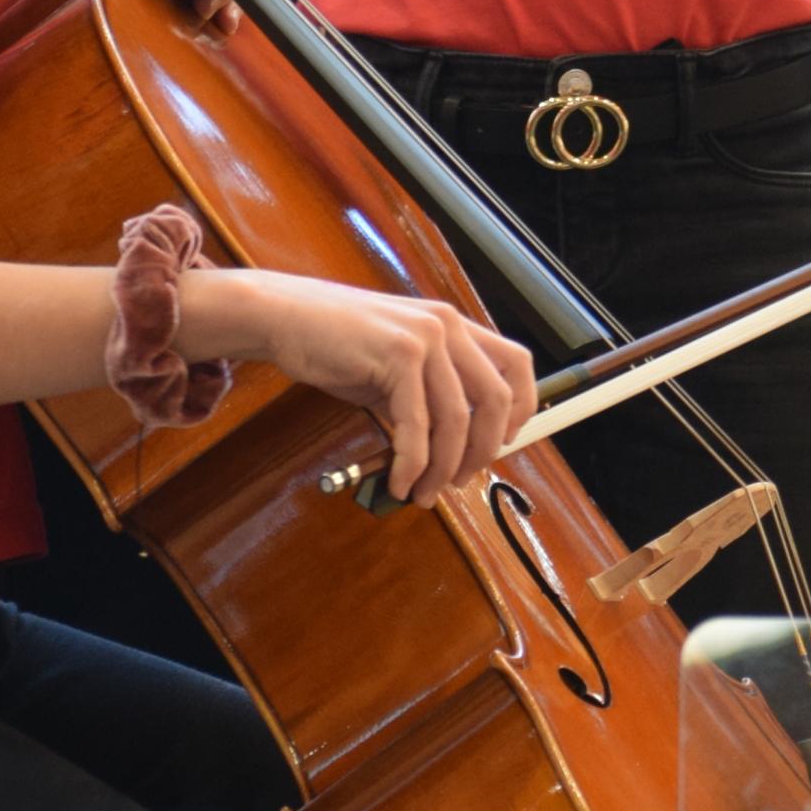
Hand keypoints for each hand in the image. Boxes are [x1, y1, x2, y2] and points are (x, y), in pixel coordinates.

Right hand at [192, 268, 535, 502]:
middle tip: (461, 481)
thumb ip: (432, 393)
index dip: (523, 409)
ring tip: (426, 492)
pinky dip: (412, 464)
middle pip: (496, 400)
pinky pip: (416, 426)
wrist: (288, 318)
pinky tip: (401, 481)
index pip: (517, 363)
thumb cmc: (341, 345)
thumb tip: (459, 447)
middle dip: (482, 451)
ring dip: (443, 468)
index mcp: (454, 324)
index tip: (504, 444)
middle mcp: (448, 325)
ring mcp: (425, 337)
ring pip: (455, 420)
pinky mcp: (397, 356)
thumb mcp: (399, 363)